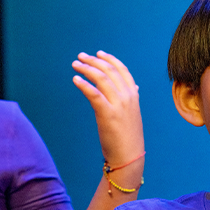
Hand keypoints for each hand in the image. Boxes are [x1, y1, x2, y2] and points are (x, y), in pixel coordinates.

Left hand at [72, 51, 144, 165]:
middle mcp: (128, 97)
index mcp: (134, 95)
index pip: (122, 70)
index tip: (98, 53)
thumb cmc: (128, 137)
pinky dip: (84, 84)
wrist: (128, 156)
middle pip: (109, 71)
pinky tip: (76, 80)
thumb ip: (132, 99)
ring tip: (75, 65)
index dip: (110, 59)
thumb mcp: (133, 114)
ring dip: (87, 69)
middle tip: (80, 57)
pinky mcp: (107, 114)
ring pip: (101, 79)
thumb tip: (134, 86)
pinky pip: (94, 94)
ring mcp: (118, 105)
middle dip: (94, 61)